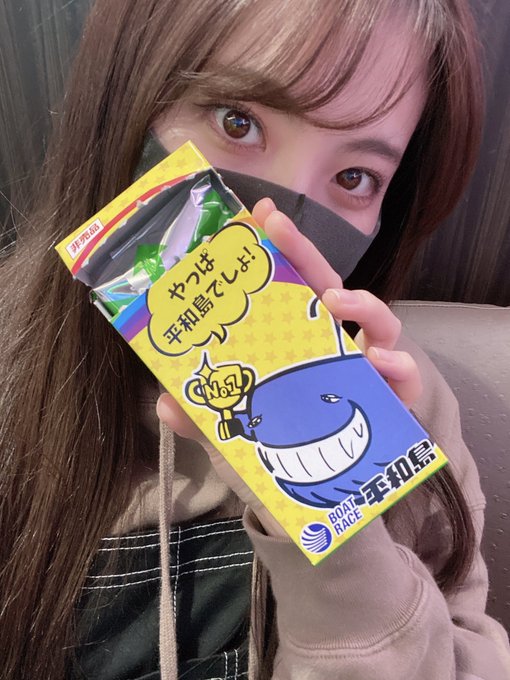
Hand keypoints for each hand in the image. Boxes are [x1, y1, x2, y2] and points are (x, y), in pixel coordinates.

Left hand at [157, 197, 421, 534]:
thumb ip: (204, 421)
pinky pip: (406, 380)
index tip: (258, 216)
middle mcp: (335, 350)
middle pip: (329, 289)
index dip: (278, 254)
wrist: (317, 509)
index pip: (289, 292)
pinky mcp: (393, 404)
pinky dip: (400, 367)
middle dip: (308, 255)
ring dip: (363, 305)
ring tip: (337, 301)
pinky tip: (383, 363)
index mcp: (298, 347)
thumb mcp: (234, 439)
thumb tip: (166, 402)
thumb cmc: (277, 461)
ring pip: (380, 324)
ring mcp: (368, 372)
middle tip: (281, 228)